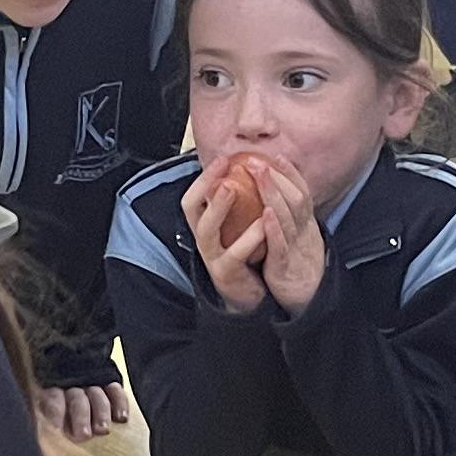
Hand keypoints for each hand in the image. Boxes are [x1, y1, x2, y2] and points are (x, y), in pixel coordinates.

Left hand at [42, 381, 130, 441]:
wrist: (84, 403)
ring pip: (97, 395)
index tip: (56, 428)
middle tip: (84, 435)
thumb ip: (49, 426)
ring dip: (101, 413)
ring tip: (103, 430)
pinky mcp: (110, 386)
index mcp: (53, 393)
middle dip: (81, 417)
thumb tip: (45, 440)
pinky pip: (116, 392)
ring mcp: (93, 385)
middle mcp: (73, 386)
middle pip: (77, 398)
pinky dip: (120, 404)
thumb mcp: (49, 420)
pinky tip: (121, 418)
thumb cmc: (61, 420)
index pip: (53, 399)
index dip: (55, 412)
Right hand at [182, 163, 274, 314]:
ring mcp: (211, 257)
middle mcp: (202, 239)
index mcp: (204, 225)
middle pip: (192, 209)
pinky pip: (235, 253)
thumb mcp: (235, 229)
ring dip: (219, 207)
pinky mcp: (226, 273)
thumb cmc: (244, 255)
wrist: (247, 296)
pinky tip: (263, 223)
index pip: (193, 197)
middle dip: (206, 186)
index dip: (204, 177)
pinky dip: (248, 237)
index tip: (222, 158)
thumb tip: (246, 171)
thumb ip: (236, 206)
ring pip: (207, 230)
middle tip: (223, 167)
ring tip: (233, 188)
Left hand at [254, 157, 327, 316]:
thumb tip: (277, 197)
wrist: (309, 302)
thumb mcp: (299, 239)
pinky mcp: (285, 266)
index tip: (276, 156)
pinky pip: (280, 245)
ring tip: (258, 173)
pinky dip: (274, 228)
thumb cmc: (299, 267)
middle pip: (294, 199)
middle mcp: (304, 232)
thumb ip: (291, 219)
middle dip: (276, 177)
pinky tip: (264, 213)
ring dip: (272, 192)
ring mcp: (296, 248)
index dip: (290, 174)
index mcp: (306, 225)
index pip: (301, 193)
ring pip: (287, 216)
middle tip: (256, 159)